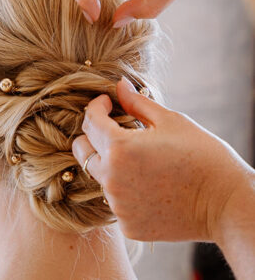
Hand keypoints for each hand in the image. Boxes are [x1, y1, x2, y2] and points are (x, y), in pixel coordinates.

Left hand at [72, 78, 254, 243]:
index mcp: (119, 148)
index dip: (97, 106)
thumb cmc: (203, 157)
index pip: (89, 120)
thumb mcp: (170, 121)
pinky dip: (125, 189)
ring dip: (110, 164)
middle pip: (82, 150)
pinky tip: (148, 184)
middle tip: (114, 129)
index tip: (108, 102)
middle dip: (92, 135)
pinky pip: (116, 201)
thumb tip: (118, 85)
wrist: (228, 205)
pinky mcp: (128, 226)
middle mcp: (111, 178)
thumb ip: (137, 102)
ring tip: (140, 159)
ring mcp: (118, 205)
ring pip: (99, 176)